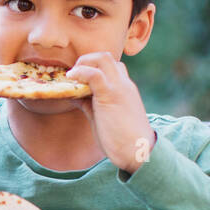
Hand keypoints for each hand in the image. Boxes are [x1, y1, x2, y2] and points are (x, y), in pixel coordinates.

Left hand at [65, 52, 156, 173]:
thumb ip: (90, 104)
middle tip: (73, 74)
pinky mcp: (110, 95)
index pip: (111, 66)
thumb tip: (74, 96)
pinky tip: (70, 78)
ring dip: (83, 62)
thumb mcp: (103, 117)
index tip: (79, 77)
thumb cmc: (122, 140)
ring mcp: (119, 88)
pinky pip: (94, 74)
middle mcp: (124, 84)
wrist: (138, 152)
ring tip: (71, 75)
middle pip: (106, 57)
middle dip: (86, 60)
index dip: (93, 67)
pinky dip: (80, 72)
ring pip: (102, 58)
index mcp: (125, 89)